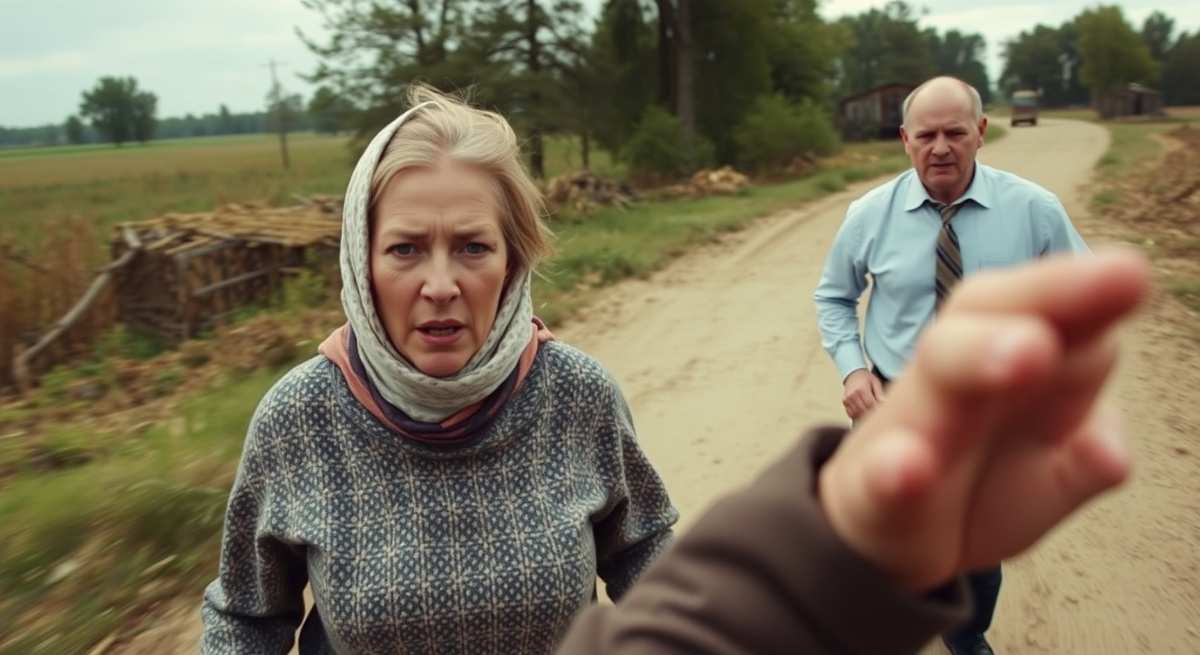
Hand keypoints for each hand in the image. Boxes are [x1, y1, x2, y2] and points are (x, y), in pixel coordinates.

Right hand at [818, 247, 1149, 591]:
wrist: (892, 534)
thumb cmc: (984, 488)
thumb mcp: (1051, 481)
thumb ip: (1085, 463)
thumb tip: (1109, 454)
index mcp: (1020, 365)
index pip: (1056, 313)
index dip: (1087, 293)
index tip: (1131, 274)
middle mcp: (962, 377)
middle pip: (989, 311)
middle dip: (1047, 292)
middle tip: (1118, 275)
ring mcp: (913, 425)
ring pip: (940, 369)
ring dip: (978, 354)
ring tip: (1032, 353)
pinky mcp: (873, 485)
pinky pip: (877, 472)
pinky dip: (891, 469)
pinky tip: (910, 469)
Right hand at [842, 369, 884, 419]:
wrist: (853, 374)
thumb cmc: (865, 378)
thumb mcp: (875, 383)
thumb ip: (880, 394)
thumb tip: (884, 403)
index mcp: (862, 389)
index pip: (870, 404)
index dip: (876, 409)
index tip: (881, 410)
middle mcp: (853, 394)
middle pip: (863, 410)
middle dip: (871, 412)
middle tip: (876, 412)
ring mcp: (847, 398)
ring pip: (856, 413)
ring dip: (864, 415)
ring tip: (869, 412)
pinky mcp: (844, 402)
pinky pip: (850, 413)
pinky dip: (856, 415)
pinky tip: (861, 413)